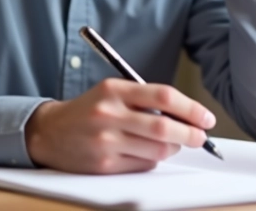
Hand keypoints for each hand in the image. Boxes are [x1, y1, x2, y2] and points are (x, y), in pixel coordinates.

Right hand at [24, 79, 215, 173]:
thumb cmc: (89, 110)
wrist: (49, 133)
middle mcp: (109, 114)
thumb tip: (187, 116)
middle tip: (201, 137)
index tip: (206, 118)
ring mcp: (106, 141)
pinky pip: (143, 165)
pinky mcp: (104, 165)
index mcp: (114, 90)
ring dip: (173, 149)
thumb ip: (145, 99)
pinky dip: (153, 160)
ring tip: (172, 144)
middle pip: (164, 128)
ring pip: (157, 151)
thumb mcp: (112, 92)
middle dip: (191, 135)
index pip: (163, 96)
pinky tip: (146, 153)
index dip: (191, 108)